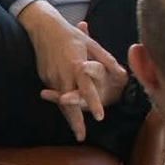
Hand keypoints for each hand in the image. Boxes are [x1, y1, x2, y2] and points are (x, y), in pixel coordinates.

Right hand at [20, 8, 125, 141]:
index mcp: (76, 64)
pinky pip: (55, 94)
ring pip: (60, 101)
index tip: (100, 117)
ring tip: (77, 131)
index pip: (86, 88)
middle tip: (81, 137)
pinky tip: (68, 114)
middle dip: (75, 121)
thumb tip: (121, 73)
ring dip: (68, 117)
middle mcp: (62, 73)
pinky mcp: (44, 77)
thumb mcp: (90, 43)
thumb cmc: (70, 34)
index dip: (93, 103)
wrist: (43, 27)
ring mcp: (51, 76)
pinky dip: (62, 105)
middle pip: (68, 102)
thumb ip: (106, 59)